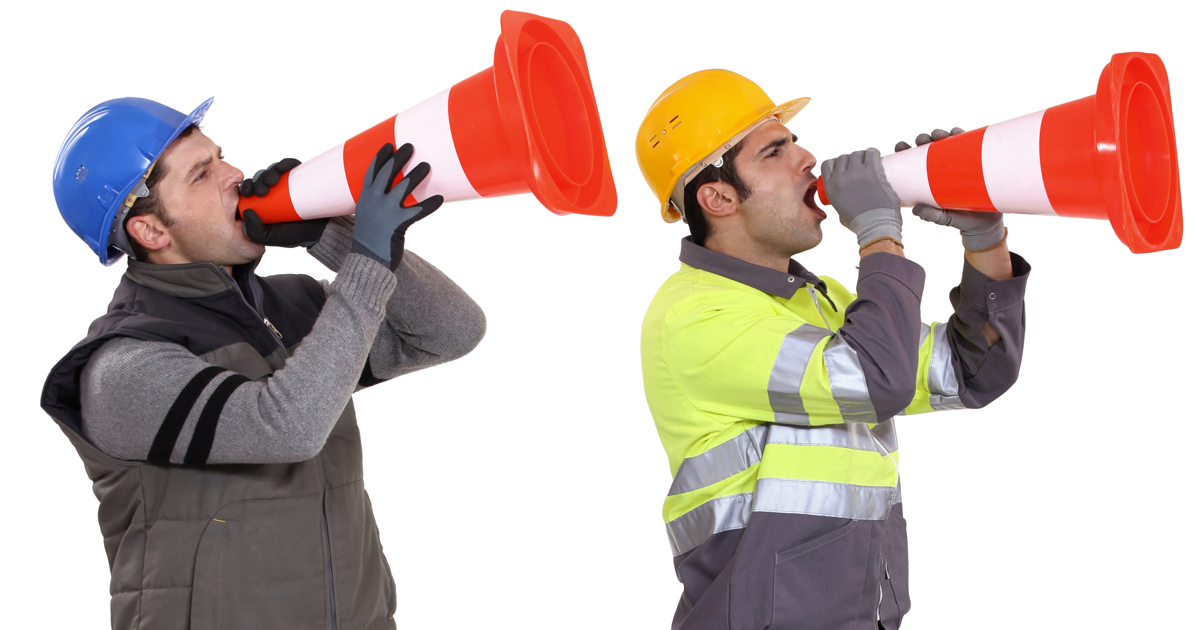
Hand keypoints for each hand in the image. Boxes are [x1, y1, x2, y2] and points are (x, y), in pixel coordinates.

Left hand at [239, 158, 327, 247]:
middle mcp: (272, 189)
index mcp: (260, 201)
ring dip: (269, 172)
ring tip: (272, 181)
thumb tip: (247, 211)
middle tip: (262, 191)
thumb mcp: (268, 237)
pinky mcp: (299, 177)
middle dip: (257, 180)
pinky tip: (283, 168)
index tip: (248, 194)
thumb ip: (253, 231)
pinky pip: (290, 165)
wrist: (318, 232)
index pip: (248, 189)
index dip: (245, 187)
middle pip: (259, 178)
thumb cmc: (291, 234)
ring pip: (273, 170)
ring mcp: (286, 182)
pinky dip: (286, 163)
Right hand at [350, 143, 442, 270]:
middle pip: (387, 173)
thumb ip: (375, 202)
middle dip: (399, 158)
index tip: (389, 145)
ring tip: (427, 165)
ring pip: (403, 187)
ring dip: (416, 174)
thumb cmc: (370, 238)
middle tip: (410, 146)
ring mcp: (385, 212)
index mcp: (364, 198)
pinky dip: (430, 204)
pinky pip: (418, 211)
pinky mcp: (398, 225)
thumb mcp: (367, 216)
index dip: (381, 157)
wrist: (367, 260)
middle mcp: (373, 201)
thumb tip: (388, 192)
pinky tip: (440, 198)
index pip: (372, 171)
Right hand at [819, 148, 901, 247]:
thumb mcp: (841, 213)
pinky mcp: (871, 170)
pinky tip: (877, 156)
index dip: (836, 162)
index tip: (845, 166)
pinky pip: (871, 152)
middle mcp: (840, 178)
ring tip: (870, 162)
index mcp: (830, 188)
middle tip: (861, 166)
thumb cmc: (860, 224)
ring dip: (863, 156)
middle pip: (843, 157)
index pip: (828, 164)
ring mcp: (855, 173)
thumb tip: (843, 204)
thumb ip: (840, 206)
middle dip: (851, 159)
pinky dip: (874, 152)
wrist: (876, 226)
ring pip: (857, 154)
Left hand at [899, 129, 1005, 251]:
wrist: (985, 223)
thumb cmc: (959, 219)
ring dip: (940, 134)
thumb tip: (916, 210)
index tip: (900, 146)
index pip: (912, 161)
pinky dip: (962, 136)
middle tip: (922, 140)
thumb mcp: (942, 218)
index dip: (905, 150)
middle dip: (923, 139)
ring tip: (938, 134)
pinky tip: (956, 132)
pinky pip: (969, 145)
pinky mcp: (975, 162)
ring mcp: (958, 164)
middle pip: (928, 148)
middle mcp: (941, 168)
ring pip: (947, 143)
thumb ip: (931, 215)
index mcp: (928, 178)